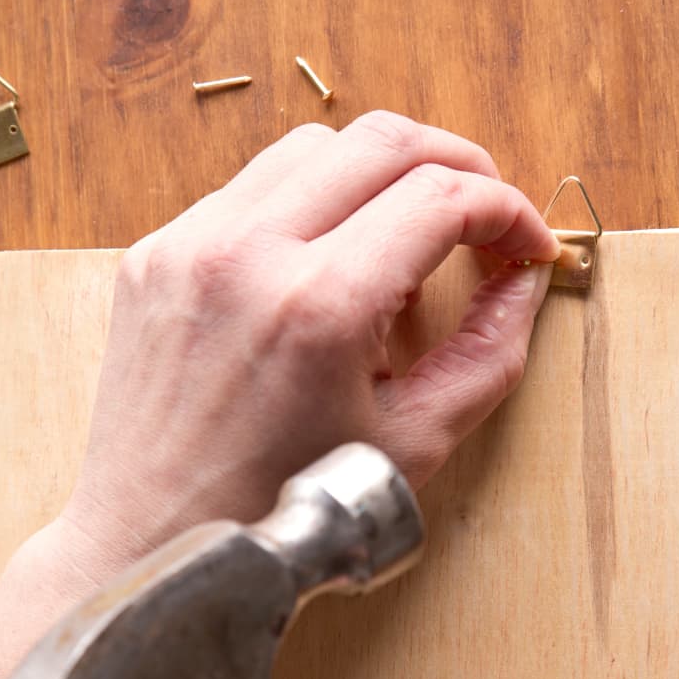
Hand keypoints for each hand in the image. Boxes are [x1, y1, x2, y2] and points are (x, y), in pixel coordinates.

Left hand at [63, 110, 558, 568]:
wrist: (152, 536)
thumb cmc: (278, 507)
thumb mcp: (408, 445)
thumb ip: (485, 357)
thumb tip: (523, 283)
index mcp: (318, 307)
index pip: (440, 199)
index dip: (506, 210)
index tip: (526, 245)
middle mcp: (247, 254)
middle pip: (382, 141)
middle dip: (457, 164)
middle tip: (484, 216)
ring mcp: (189, 245)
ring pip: (312, 148)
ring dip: (379, 175)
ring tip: (403, 241)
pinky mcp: (156, 253)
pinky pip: (250, 189)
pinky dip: (308, 204)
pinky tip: (325, 261)